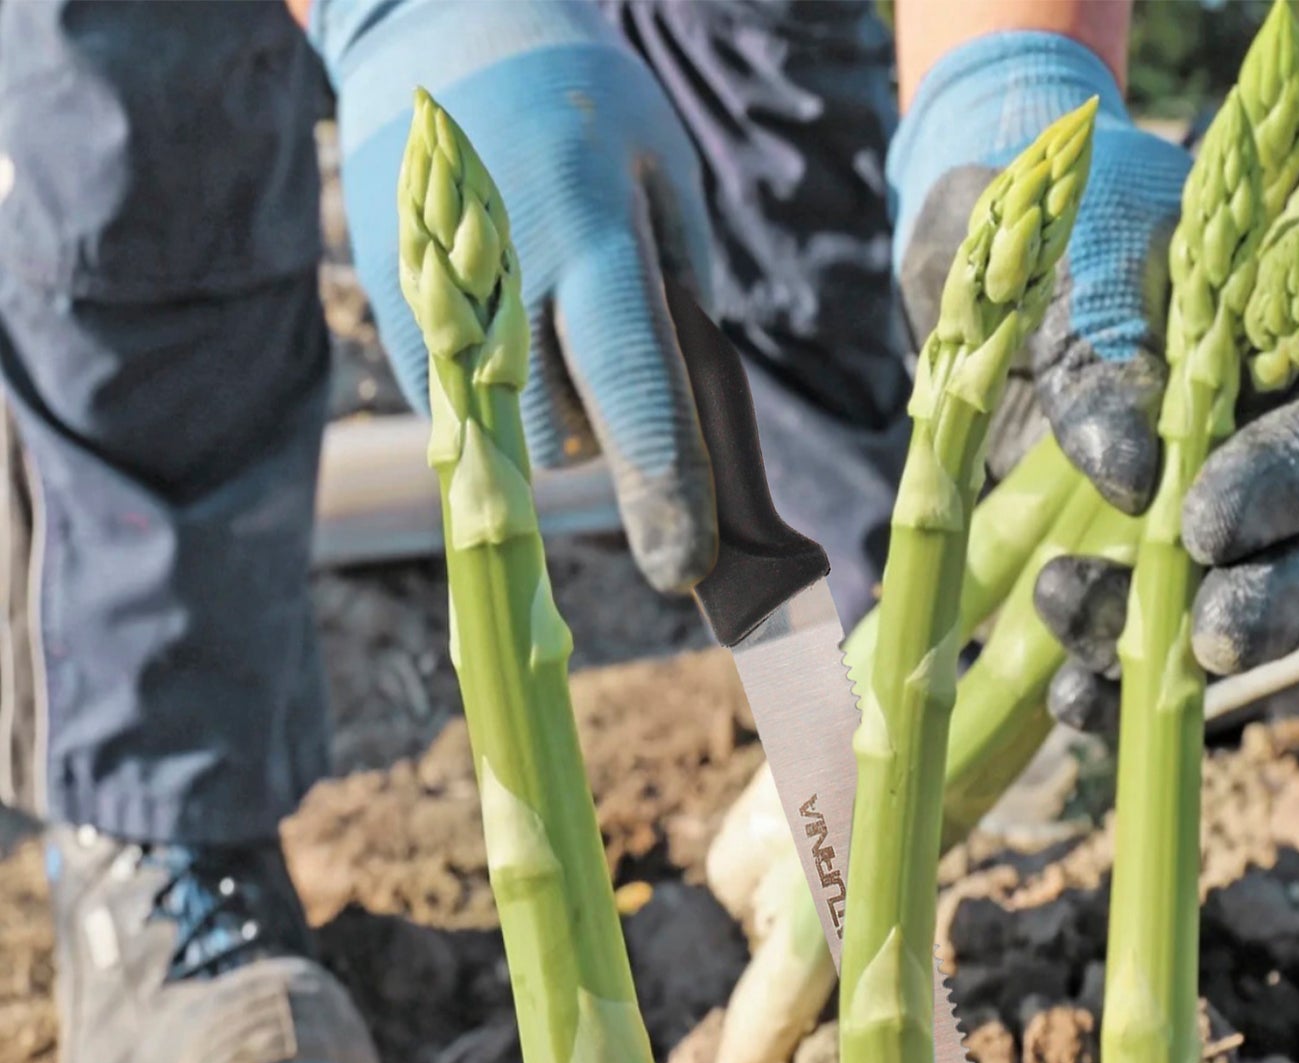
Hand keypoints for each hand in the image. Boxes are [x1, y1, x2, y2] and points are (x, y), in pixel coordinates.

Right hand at [310, 0, 716, 591]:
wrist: (436, 36)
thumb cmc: (583, 110)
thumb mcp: (663, 176)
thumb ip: (682, 302)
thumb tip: (693, 427)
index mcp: (589, 234)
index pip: (633, 386)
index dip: (664, 486)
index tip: (687, 566)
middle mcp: (504, 278)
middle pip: (567, 438)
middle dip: (608, 437)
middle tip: (613, 355)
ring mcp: (436, 303)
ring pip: (515, 439)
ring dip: (557, 415)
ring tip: (556, 316)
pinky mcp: (398, 320)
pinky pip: (469, 410)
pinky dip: (505, 391)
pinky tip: (507, 312)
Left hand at [891, 33, 1298, 728]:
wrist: (987, 253)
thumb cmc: (1051, 233)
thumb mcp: (1074, 269)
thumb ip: (1110, 361)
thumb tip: (1135, 476)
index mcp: (1283, 361)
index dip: (1282, 490)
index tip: (1199, 521)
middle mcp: (1255, 457)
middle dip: (1267, 605)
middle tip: (1211, 640)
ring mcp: (1187, 529)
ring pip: (1223, 617)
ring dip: (1161, 645)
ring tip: (1063, 605)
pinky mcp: (1119, 578)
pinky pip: (1137, 658)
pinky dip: (1110, 691)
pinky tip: (1071, 703)